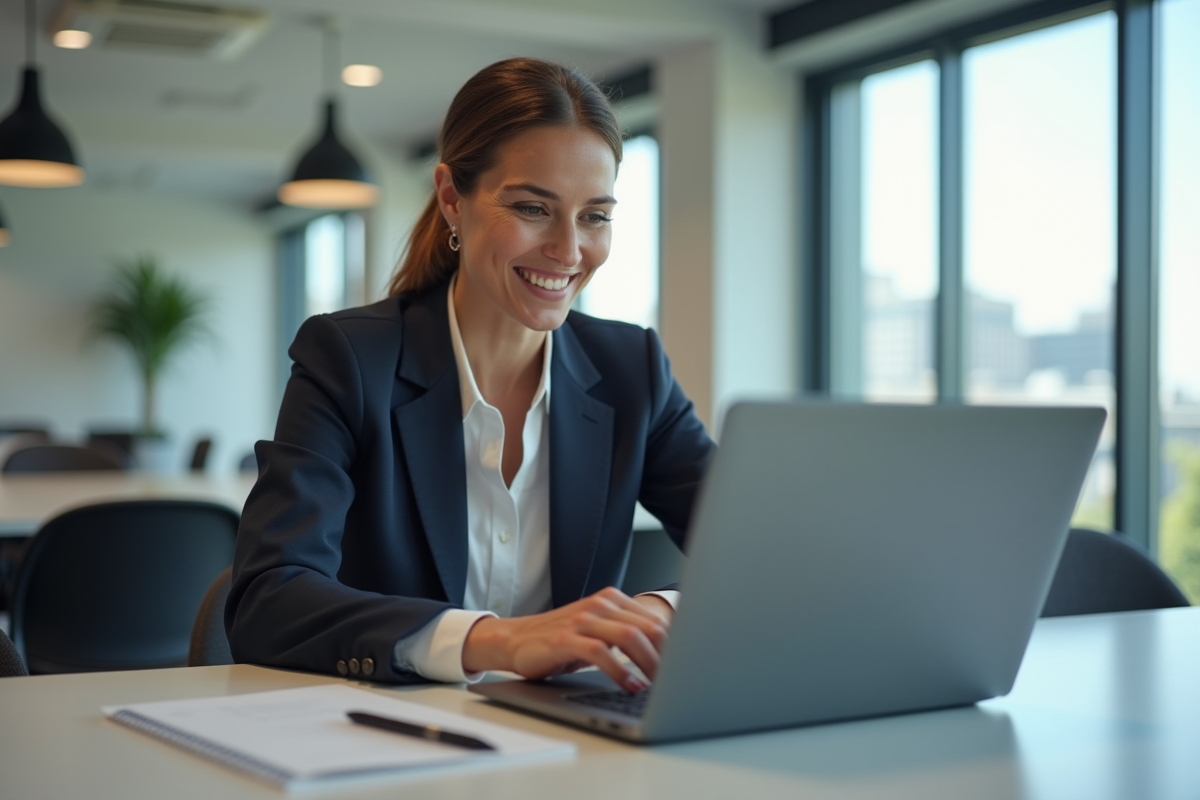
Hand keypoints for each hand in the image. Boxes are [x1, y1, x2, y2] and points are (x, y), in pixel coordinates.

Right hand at [462, 586, 667, 691]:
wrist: (516, 640)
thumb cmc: (560, 641)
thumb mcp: (597, 633)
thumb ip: (626, 635)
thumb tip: (666, 655)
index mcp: (611, 600)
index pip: (654, 619)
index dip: (675, 645)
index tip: (687, 666)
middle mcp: (600, 605)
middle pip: (648, 627)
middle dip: (668, 656)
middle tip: (679, 680)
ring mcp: (583, 620)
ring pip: (630, 636)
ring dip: (649, 664)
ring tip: (659, 685)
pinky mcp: (566, 639)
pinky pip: (601, 653)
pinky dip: (621, 671)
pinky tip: (630, 685)